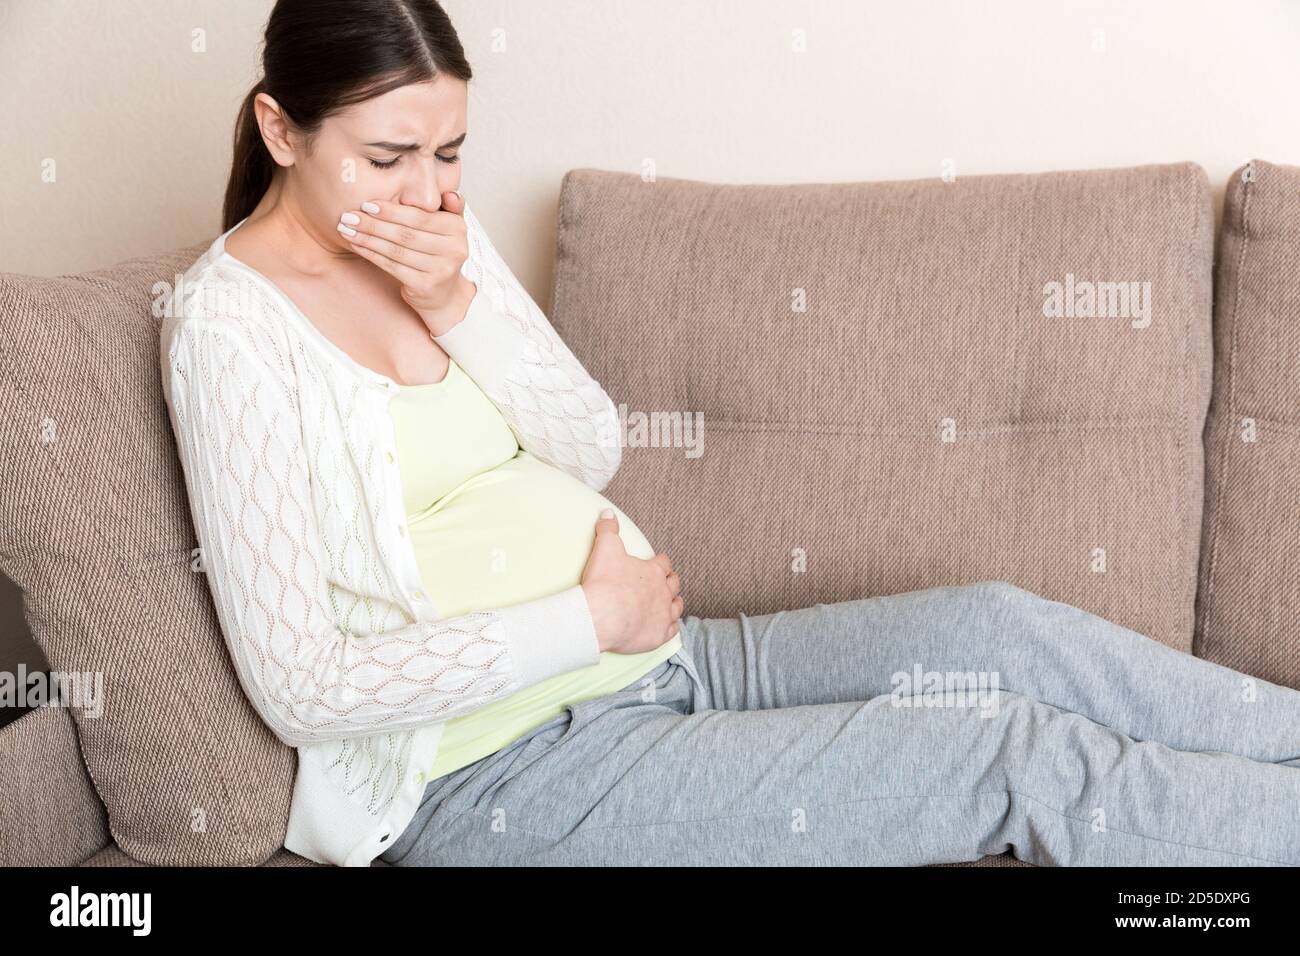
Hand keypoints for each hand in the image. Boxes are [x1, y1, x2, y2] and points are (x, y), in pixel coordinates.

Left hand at [338, 190, 477, 335]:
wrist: (445, 293)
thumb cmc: (439, 253)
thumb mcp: (449, 227)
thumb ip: (449, 207)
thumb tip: (448, 193)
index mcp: (458, 229)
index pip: (420, 217)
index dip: (392, 211)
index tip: (367, 204)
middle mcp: (454, 250)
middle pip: (406, 234)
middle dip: (374, 224)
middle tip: (349, 216)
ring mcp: (441, 270)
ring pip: (396, 250)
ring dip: (368, 238)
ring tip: (346, 229)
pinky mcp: (426, 286)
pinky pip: (392, 266)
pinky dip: (371, 254)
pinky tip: (356, 245)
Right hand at [580, 509, 683, 654]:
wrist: (600, 616)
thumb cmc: (604, 582)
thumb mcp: (605, 548)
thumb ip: (608, 529)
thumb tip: (608, 513)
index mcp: (653, 571)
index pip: (664, 562)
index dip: (662, 561)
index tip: (660, 561)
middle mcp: (663, 591)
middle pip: (674, 584)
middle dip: (671, 581)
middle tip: (666, 581)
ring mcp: (663, 614)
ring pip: (677, 607)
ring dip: (674, 603)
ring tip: (671, 602)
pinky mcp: (659, 635)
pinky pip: (672, 630)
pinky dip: (671, 627)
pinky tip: (669, 626)